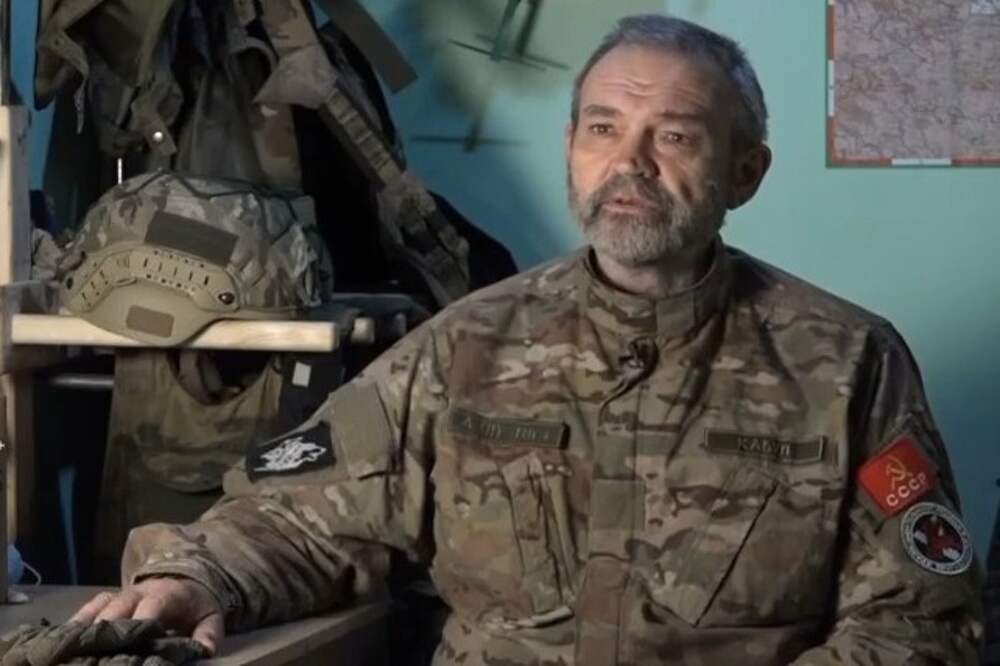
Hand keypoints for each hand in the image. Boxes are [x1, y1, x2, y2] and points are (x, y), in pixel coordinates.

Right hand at [70, 577, 224, 654]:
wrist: (184, 580)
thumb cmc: (194, 606)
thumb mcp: (209, 617)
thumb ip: (208, 634)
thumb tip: (205, 651)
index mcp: (167, 595)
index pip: (152, 605)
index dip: (140, 621)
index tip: (132, 641)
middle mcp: (139, 592)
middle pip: (118, 607)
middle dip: (108, 629)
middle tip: (97, 653)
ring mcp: (120, 595)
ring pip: (99, 608)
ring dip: (88, 628)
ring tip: (75, 650)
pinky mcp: (106, 600)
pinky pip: (88, 608)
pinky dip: (77, 623)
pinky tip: (66, 641)